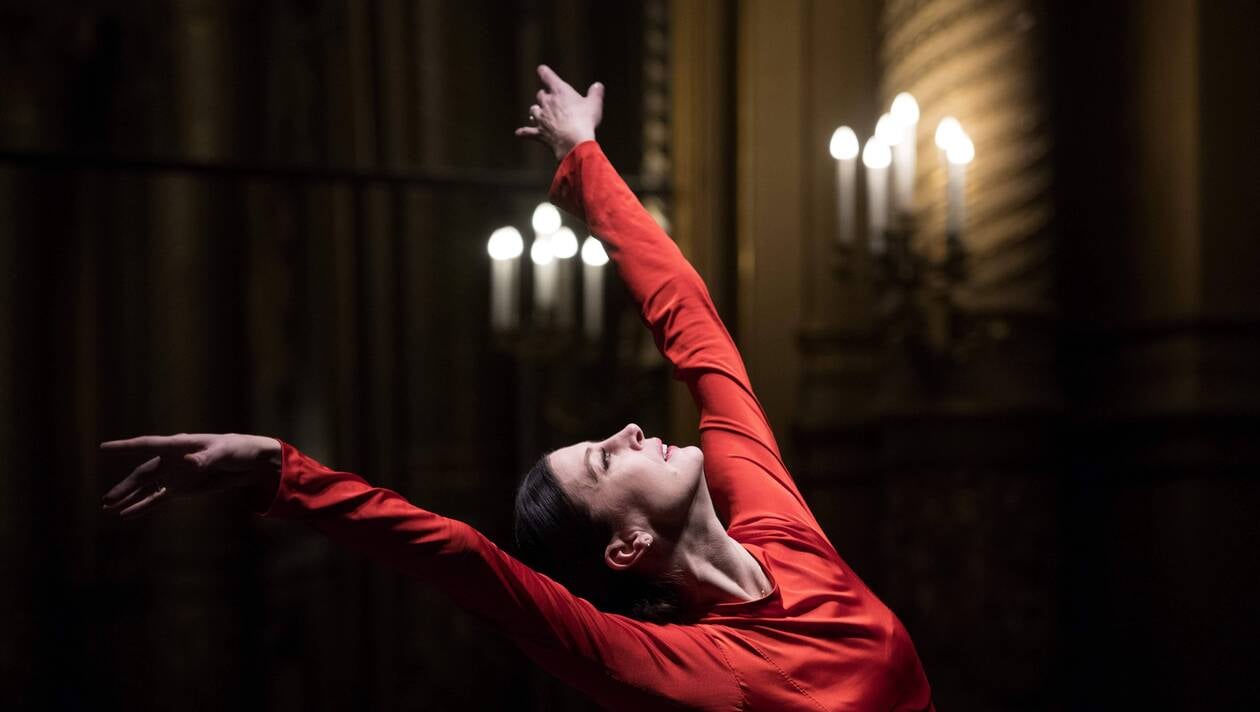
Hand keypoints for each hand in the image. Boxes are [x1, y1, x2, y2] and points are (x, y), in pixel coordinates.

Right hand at [100, 433, 281, 518]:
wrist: (248, 463)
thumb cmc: (235, 449)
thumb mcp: (223, 452)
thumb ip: (206, 457)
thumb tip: (189, 463)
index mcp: (177, 445)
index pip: (147, 445)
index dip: (124, 447)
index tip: (103, 449)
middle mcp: (170, 460)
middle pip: (142, 474)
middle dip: (124, 487)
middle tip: (107, 500)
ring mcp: (173, 475)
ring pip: (145, 488)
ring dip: (128, 498)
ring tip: (108, 508)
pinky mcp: (179, 489)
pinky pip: (156, 499)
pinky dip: (142, 506)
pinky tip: (126, 514)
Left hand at [515, 64, 603, 160]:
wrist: (574, 142)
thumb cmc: (585, 120)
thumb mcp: (595, 104)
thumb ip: (595, 93)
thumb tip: (598, 85)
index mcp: (560, 91)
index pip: (547, 76)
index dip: (544, 72)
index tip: (541, 69)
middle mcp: (547, 102)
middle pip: (540, 94)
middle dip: (545, 96)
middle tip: (550, 99)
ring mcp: (541, 118)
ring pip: (533, 110)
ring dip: (536, 111)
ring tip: (538, 113)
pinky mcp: (539, 133)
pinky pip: (528, 132)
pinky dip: (524, 132)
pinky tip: (519, 133)